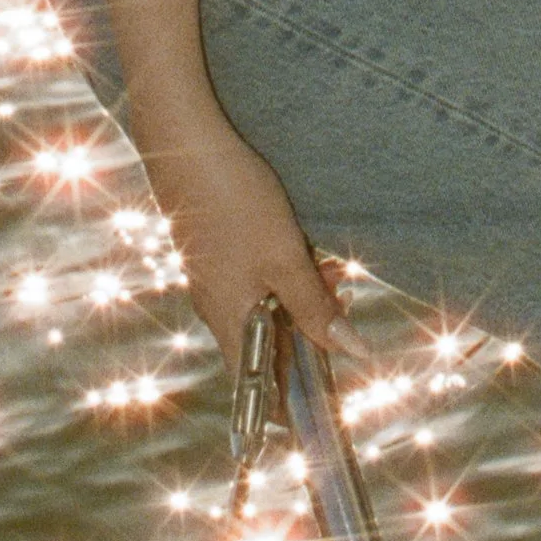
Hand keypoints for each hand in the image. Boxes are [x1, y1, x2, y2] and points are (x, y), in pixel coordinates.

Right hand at [131, 96, 346, 376]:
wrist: (187, 145)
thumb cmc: (235, 203)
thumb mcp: (284, 258)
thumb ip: (315, 308)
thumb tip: (353, 351)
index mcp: (229, 321)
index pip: (260, 385)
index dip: (293, 396)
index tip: (326, 395)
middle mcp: (216, 308)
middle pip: (266, 344)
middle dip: (308, 332)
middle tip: (342, 302)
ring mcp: (213, 280)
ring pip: (264, 308)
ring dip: (299, 299)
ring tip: (329, 270)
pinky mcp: (215, 254)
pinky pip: (254, 282)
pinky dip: (282, 275)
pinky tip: (301, 249)